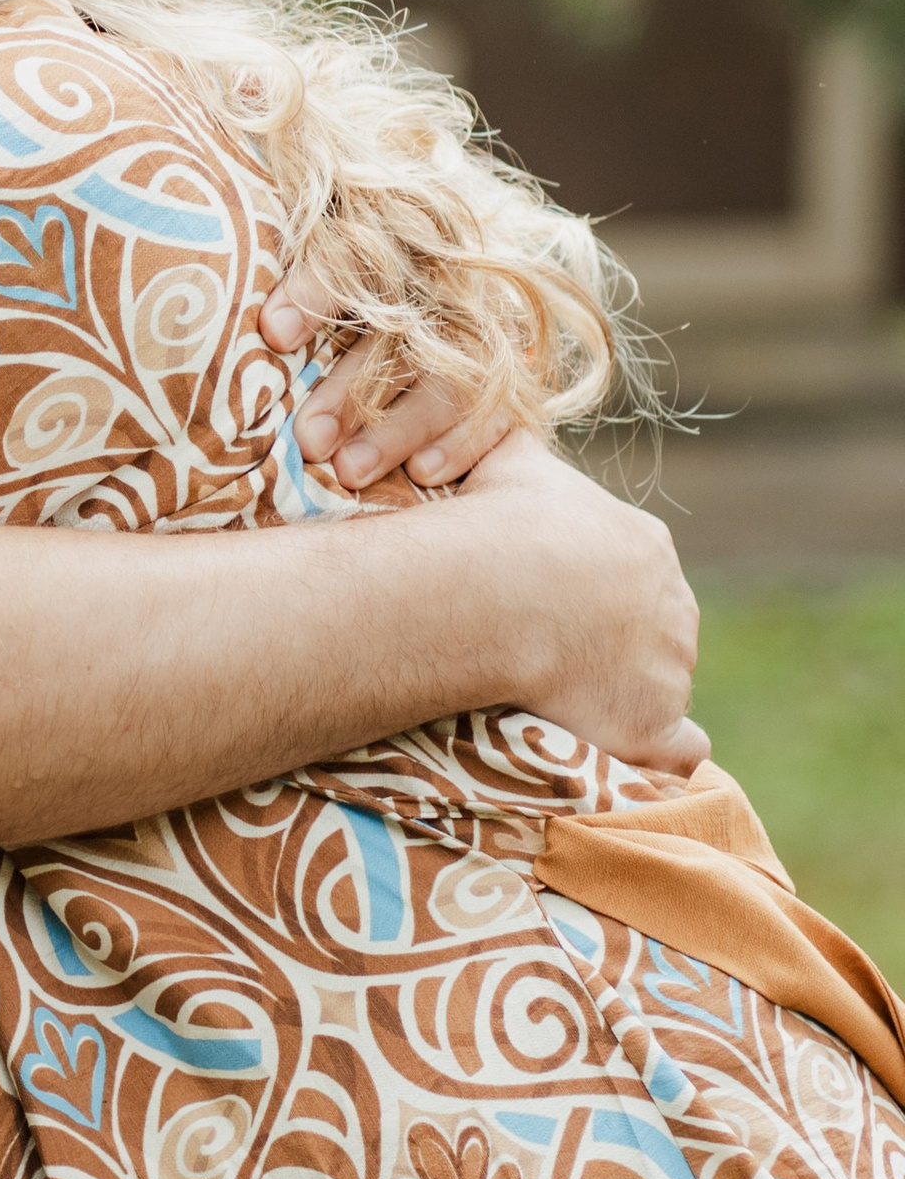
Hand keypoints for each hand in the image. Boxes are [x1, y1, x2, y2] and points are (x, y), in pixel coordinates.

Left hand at [262, 267, 513, 490]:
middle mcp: (443, 280)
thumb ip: (305, 289)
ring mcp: (484, 324)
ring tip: (348, 471)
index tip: (273, 334)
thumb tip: (270, 331)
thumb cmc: (354, 293)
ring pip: (446, 378)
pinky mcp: (513, 369)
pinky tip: (422, 473)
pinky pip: (498, 407)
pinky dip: (462, 442)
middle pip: (398, 336)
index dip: (315, 292)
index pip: (353, 255)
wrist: (450, 290)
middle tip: (309, 441)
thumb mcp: (329, 276)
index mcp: (390, 242)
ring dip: (396, 430)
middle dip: (349, 391)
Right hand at [454, 431, 705, 768]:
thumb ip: (518, 448)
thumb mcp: (510, 459)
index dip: (597, 596)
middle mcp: (673, 607)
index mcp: (645, 547)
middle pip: (655, 634)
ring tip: (568, 707)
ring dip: (625, 698)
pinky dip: (663, 754)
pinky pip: (681, 749)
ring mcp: (670, 669)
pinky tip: (628, 753)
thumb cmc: (498, 521)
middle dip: (618, 648)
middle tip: (555, 660)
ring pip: (662, 688)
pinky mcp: (654, 726)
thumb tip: (502, 425)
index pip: (635, 577)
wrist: (499, 587)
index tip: (555, 609)